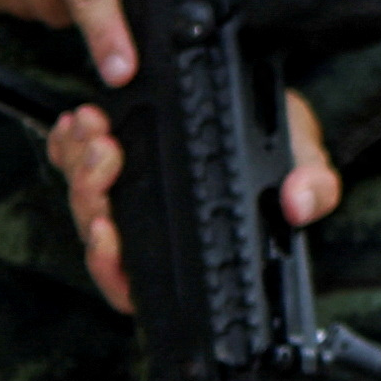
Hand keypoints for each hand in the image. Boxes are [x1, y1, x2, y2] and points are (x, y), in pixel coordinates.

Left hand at [44, 89, 335, 317]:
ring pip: (81, 199)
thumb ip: (313, 185)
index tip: (107, 231)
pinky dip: (66, 145)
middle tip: (105, 153)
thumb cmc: (281, 142)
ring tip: (94, 127)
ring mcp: (127, 196)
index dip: (111, 266)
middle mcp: (153, 228)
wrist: (263, 97)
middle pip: (96, 235)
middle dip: (90, 194)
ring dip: (79, 164)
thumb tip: (298, 206)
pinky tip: (75, 123)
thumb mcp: (304, 158)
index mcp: (193, 247)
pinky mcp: (109, 162)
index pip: (137, 283)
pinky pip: (70, 163)